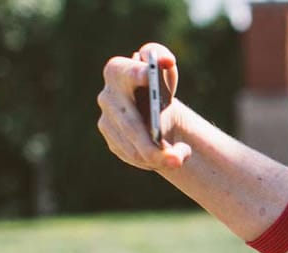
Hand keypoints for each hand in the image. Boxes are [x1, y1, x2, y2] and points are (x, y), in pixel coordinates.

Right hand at [96, 42, 191, 170]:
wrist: (154, 107)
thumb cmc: (159, 83)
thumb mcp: (163, 67)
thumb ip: (161, 57)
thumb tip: (165, 61)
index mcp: (117, 71)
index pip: (128, 72)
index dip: (139, 73)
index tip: (149, 73)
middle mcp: (107, 97)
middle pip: (131, 125)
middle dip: (153, 146)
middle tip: (177, 159)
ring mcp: (106, 121)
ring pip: (133, 148)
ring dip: (159, 158)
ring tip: (181, 158)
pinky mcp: (112, 141)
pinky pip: (134, 156)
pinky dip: (153, 161)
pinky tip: (167, 158)